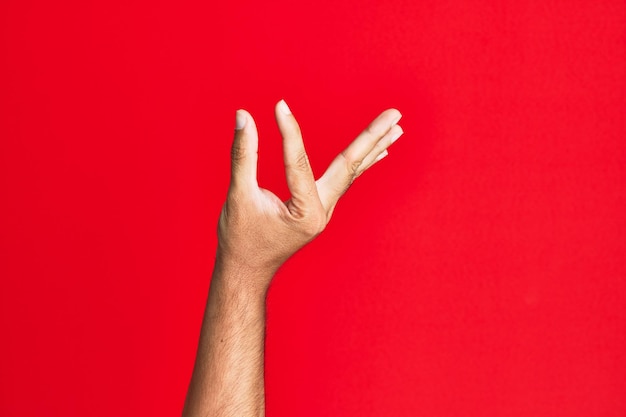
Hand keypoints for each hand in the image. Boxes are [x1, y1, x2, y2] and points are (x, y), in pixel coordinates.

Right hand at [216, 100, 402, 292]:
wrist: (245, 272)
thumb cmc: (240, 239)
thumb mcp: (238, 196)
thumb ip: (242, 155)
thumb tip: (243, 116)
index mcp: (305, 213)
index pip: (300, 164)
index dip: (289, 133)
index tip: (280, 106)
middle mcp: (322, 212)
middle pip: (350, 167)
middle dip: (372, 137)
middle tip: (396, 113)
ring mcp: (324, 211)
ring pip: (352, 173)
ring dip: (373, 147)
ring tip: (397, 127)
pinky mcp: (319, 209)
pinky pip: (345, 180)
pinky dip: (361, 163)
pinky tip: (378, 151)